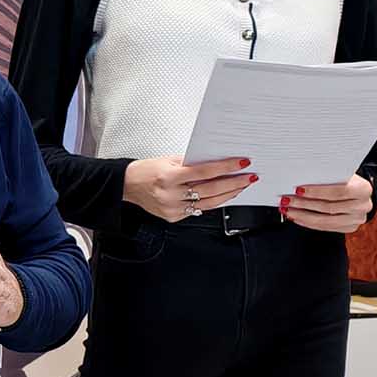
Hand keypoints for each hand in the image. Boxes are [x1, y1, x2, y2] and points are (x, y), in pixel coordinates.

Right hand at [122, 156, 256, 222]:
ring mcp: (172, 208)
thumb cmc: (147, 170)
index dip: (226, 167)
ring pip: (208, 203)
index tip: (242, 163)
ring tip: (241, 186)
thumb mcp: (168, 160)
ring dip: (228, 194)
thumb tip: (217, 163)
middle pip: (210, 189)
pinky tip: (223, 196)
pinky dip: (213, 202)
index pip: (205, 171)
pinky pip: (198, 210)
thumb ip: (191, 163)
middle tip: (249, 177)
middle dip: (233, 182)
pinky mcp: (173, 217)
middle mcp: (170, 194)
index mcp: (169, 176)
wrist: (127, 185)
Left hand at [283, 175, 372, 234]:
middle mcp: (364, 206)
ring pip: (325, 220)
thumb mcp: (339, 173)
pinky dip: (307, 222)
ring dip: (302, 215)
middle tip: (285, 200)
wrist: (357, 191)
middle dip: (304, 204)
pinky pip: (325, 227)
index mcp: (364, 189)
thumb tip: (298, 177)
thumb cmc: (343, 179)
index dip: (316, 191)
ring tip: (287, 210)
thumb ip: (325, 176)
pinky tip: (295, 217)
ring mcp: (357, 219)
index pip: (338, 191)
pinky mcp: (349, 228)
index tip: (297, 190)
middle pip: (329, 207)